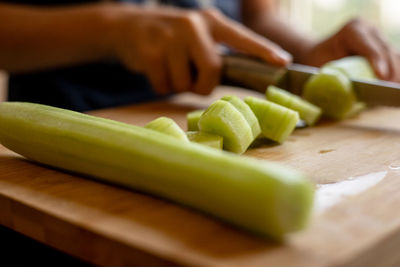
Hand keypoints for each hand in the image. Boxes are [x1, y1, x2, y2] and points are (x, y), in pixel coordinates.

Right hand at [109, 6, 290, 94]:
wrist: (125, 26)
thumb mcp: (194, 34)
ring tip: (168, 67)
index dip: (263, 51)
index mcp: (210, 22)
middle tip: (191, 80)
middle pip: (212, 71)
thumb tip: (230, 77)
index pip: (241, 38)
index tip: (283, 63)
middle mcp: (193, 25)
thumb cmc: (168, 37)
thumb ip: (213, 51)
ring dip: (178, 85)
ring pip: (185, 83)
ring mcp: (169, 37)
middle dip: (202, 85)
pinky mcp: (150, 51)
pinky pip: (164, 86)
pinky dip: (160, 86)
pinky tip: (154, 69)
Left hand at [297, 18, 399, 82]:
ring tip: (392, 91)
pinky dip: (394, 73)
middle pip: (386, 52)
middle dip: (390, 71)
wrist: (318, 54)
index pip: (368, 47)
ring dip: (395, 74)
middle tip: (389, 89)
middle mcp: (369, 30)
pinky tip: (393, 87)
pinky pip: (394, 60)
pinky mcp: (384, 48)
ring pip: (394, 56)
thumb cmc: (316, 61)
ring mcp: (379, 38)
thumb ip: (331, 76)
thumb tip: (344, 91)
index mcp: (352, 30)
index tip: (381, 76)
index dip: (376, 61)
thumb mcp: (320, 66)